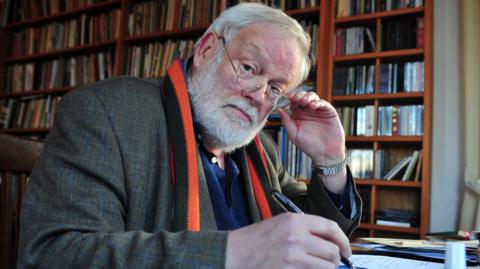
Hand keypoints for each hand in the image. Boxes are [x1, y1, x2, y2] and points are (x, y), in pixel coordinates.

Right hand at [226, 213, 351, 268]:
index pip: (330, 227)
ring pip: (326, 266)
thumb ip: (305, 229)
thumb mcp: (281, 224)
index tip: (346, 249)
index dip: (343, 240)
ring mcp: (292, 255)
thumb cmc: (256, 239)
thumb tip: (330, 241)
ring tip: (317, 266)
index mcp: (295, 220)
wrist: (234, 253)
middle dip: (336, 259)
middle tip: (332, 262)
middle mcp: (296, 236)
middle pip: (332, 250)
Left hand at [278, 91, 344, 165]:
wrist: (325, 153)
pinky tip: (313, 106)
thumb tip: (278, 109)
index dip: (291, 98)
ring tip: (305, 102)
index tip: (289, 98)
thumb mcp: (294, 134)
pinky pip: (323, 103)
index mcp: (297, 115)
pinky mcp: (329, 112)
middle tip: (297, 99)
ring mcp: (318, 110)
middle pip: (302, 96)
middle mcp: (307, 111)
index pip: (293, 102)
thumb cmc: (309, 146)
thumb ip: (286, 122)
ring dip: (308, 97)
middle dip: (299, 95)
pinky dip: (318, 102)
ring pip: (313, 97)